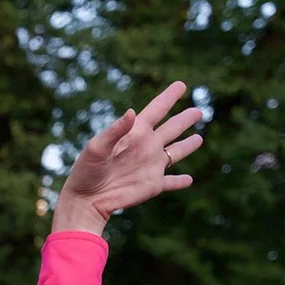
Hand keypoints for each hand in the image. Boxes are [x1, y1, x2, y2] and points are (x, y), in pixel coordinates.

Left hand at [52, 82, 203, 235]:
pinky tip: (189, 180)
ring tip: (199, 138)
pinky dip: (180, 182)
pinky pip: (171, 182)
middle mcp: (146, 147)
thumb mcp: (97, 147)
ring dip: (187, 146)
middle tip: (198, 111)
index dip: (169, 97)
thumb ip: (115, 130)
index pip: (157, 110)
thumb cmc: (86, 171)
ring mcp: (151, 166)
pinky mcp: (152, 185)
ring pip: (175, 153)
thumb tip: (132, 111)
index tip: (181, 85)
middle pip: (172, 129)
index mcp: (135, 133)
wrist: (85, 200)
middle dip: (185, 119)